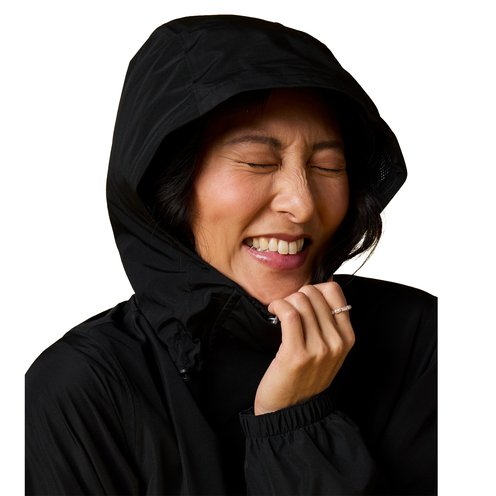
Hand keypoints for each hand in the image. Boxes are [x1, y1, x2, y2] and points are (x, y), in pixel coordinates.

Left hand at [254, 281, 354, 414]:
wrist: (290, 411)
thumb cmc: (304, 377)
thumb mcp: (327, 351)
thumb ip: (327, 323)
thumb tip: (314, 288)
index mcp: (347, 337)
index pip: (334, 291)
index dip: (314, 288)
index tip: (302, 299)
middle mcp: (337, 342)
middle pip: (314, 293)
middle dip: (296, 295)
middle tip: (287, 308)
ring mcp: (319, 349)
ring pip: (301, 301)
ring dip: (285, 301)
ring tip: (279, 312)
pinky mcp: (296, 354)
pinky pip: (289, 313)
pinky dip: (278, 306)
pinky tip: (273, 310)